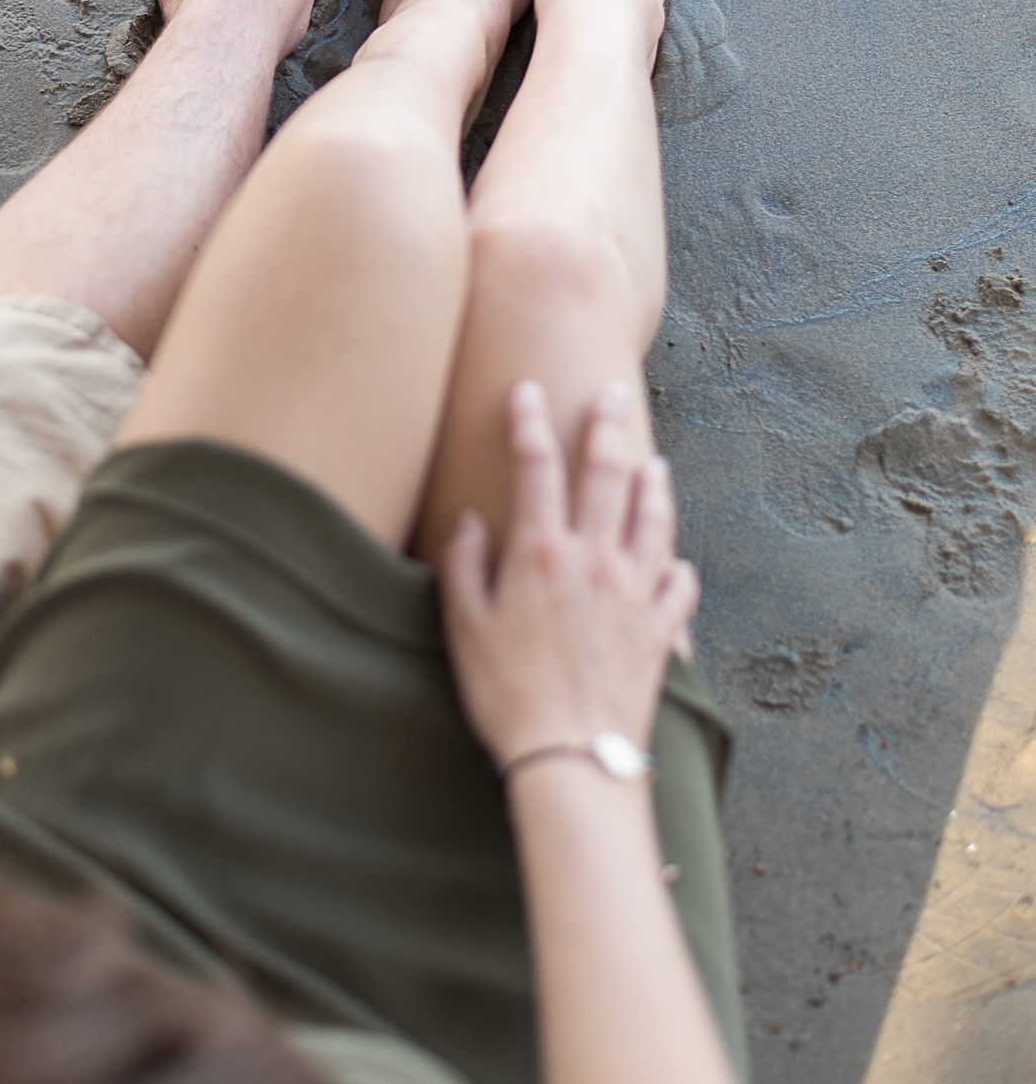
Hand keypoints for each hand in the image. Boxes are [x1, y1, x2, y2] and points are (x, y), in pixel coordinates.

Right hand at [441, 381, 699, 769]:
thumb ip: (464, 564)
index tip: (528, 388)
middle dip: (605, 427)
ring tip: (653, 461)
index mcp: (540, 553)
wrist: (572, 754)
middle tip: (610, 393)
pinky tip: (677, 561)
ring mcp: (635, 594)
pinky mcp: (661, 632)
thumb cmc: (505, 693)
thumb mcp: (462, 625)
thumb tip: (473, 521)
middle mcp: (594, 561)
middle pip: (605, 475)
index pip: (536, 467)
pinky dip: (680, 568)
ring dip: (652, 484)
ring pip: (653, 521)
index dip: (530, 421)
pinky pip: (680, 588)